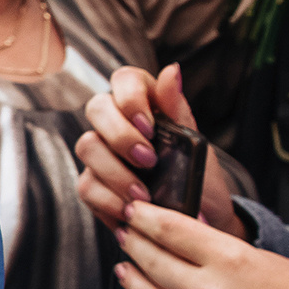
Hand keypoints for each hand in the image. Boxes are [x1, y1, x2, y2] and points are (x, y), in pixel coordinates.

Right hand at [73, 64, 243, 236]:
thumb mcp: (195, 144)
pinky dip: (109, 200)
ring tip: (144, 195)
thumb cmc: (199, 177)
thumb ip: (177, 108)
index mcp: (144, 103)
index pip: (124, 79)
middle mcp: (116, 122)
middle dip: (120, 136)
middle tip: (149, 161)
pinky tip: (131, 211)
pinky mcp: (95, 183)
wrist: (201, 218)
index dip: (130, 98)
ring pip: (87, 146)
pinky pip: (87, 186)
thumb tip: (171, 70)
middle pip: (97, 107)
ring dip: (116, 172)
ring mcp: (101, 153)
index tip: (149, 127)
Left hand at [109, 201, 288, 288]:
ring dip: (131, 278)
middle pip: (152, 259)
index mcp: (229, 261)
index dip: (144, 216)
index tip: (133, 210)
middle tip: (126, 232)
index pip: (169, 229)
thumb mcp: (263, 257)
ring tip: (126, 267)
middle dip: (134, 241)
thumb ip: (219, 247)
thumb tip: (183, 233)